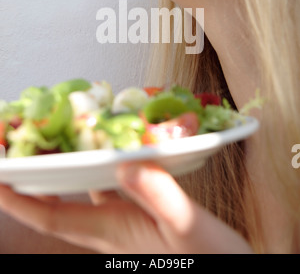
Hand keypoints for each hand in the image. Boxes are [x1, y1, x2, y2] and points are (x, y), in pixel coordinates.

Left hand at [0, 162, 252, 253]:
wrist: (230, 271)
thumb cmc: (211, 256)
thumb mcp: (186, 226)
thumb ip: (159, 197)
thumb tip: (127, 163)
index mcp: (112, 229)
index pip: (51, 218)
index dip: (20, 200)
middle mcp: (110, 226)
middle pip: (57, 208)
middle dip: (32, 186)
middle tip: (16, 158)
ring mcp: (123, 223)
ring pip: (79, 198)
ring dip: (61, 178)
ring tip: (51, 151)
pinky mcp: (138, 217)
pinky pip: (105, 192)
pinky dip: (96, 174)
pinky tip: (104, 158)